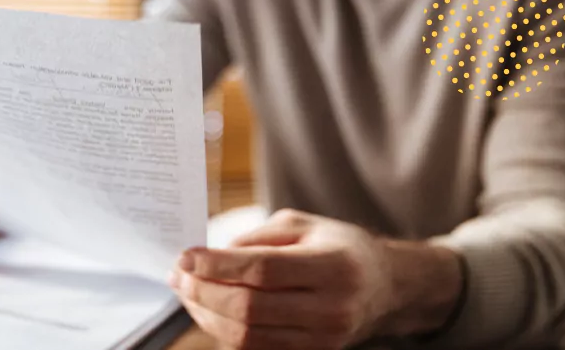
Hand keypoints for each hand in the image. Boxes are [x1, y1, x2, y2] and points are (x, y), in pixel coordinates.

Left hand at [169, 209, 462, 349]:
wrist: (385, 287)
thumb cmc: (339, 247)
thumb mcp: (303, 225)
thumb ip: (258, 238)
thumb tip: (210, 257)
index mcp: (333, 266)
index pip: (263, 270)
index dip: (218, 266)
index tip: (186, 256)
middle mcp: (331, 308)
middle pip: (250, 308)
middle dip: (204, 292)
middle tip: (179, 275)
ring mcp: (323, 339)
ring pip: (248, 337)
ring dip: (207, 315)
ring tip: (187, 292)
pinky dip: (224, 332)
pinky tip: (209, 311)